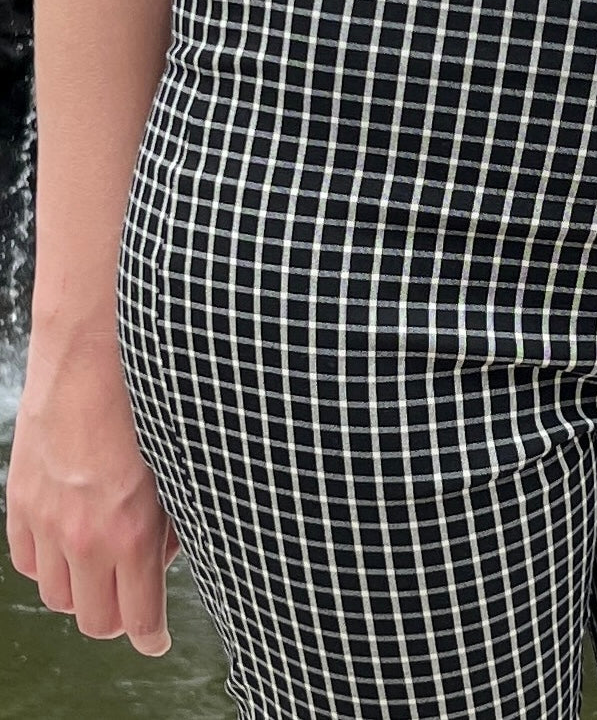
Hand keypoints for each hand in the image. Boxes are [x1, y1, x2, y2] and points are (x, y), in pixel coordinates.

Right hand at [5, 332, 182, 657]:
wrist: (95, 353)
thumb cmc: (149, 401)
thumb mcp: (179, 467)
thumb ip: (172, 519)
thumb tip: (167, 554)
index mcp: (131, 530)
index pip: (136, 616)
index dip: (150, 636)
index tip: (157, 640)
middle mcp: (83, 535)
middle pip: (94, 620)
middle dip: (121, 616)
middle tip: (137, 595)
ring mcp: (45, 520)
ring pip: (58, 596)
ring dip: (84, 589)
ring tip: (108, 559)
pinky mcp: (20, 500)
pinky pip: (29, 561)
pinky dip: (50, 561)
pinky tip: (73, 538)